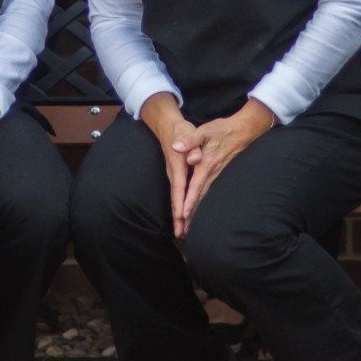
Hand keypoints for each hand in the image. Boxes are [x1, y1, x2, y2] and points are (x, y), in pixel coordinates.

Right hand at [141, 93, 202, 237]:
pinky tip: (182, 216)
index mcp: (178, 165)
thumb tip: (193, 157)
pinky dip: (179, 206)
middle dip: (177, 217)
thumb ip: (191, 144)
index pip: (179, 188)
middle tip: (180, 235)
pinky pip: (177, 194)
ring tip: (181, 232)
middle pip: (175, 198)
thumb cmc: (180, 130)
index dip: (180, 203)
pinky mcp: (176, 175)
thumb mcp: (187, 132)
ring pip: (176, 198)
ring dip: (178, 215)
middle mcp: (174, 173)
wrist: (168, 126)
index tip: (181, 218)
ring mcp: (173, 175)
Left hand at [177, 102, 274, 232]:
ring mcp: (219, 174)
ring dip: (199, 211)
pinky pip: (212, 191)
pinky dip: (206, 202)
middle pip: (201, 198)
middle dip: (193, 214)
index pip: (196, 187)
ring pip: (207, 197)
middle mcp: (213, 173)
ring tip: (191, 227)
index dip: (189, 201)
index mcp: (206, 164)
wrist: (245, 130)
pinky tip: (203, 210)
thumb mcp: (205, 130)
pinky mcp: (223, 174)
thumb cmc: (223, 129)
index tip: (183, 215)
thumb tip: (176, 147)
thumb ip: (190, 140)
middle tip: (184, 231)